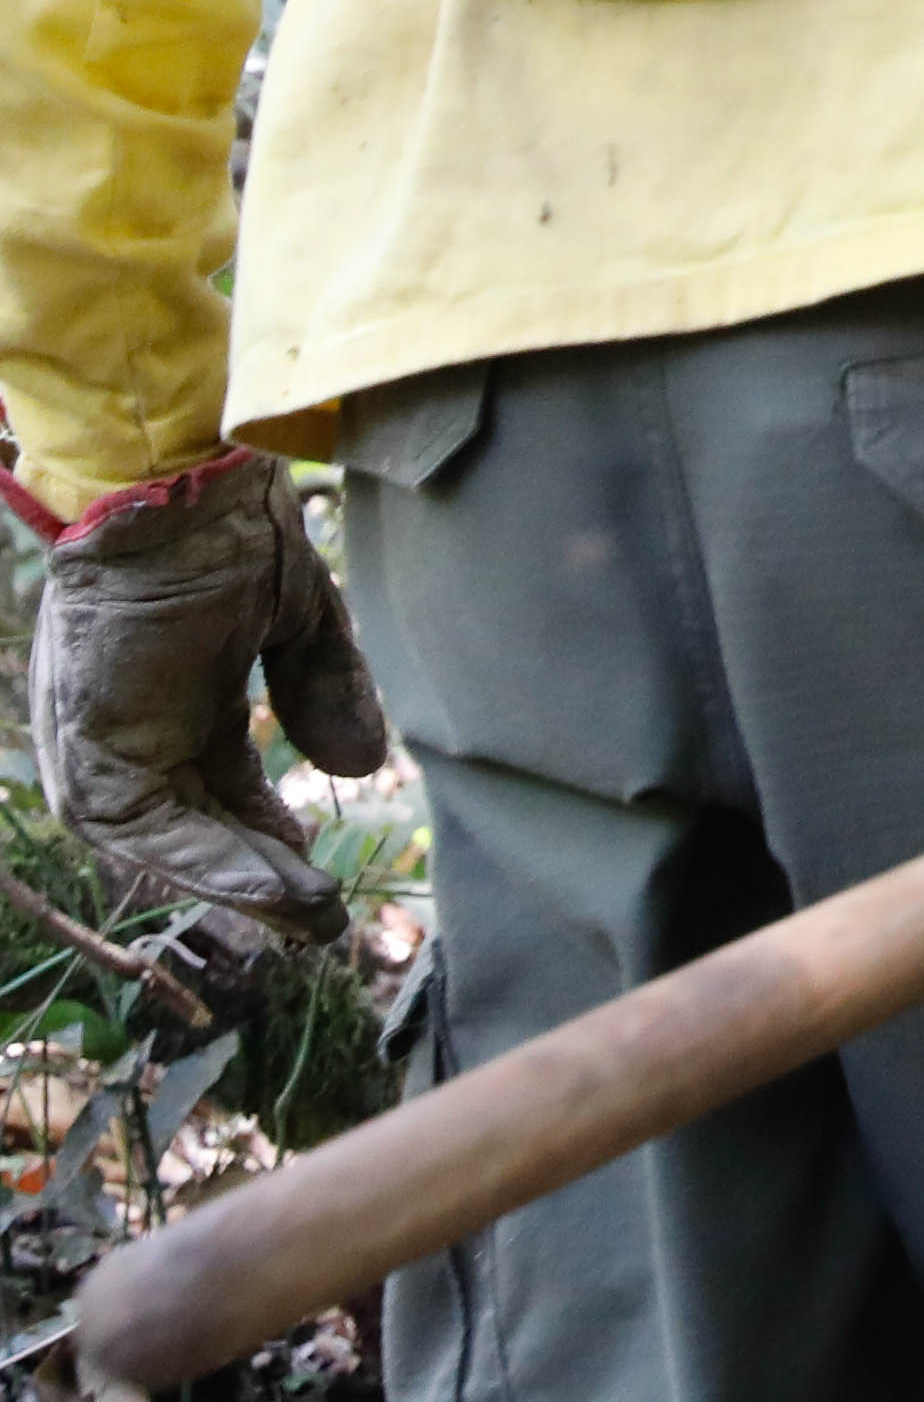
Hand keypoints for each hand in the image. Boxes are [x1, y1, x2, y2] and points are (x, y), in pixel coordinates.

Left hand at [25, 452, 387, 938]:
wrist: (172, 478)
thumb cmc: (228, 524)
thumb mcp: (298, 615)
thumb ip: (323, 688)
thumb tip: (358, 766)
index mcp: (174, 700)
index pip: (224, 795)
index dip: (273, 842)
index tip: (326, 886)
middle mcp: (130, 732)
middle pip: (191, 831)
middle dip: (255, 881)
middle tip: (319, 924)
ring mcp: (101, 741)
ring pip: (163, 843)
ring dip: (235, 883)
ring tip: (305, 912)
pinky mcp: (87, 745)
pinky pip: (139, 827)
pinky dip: (204, 857)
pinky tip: (264, 879)